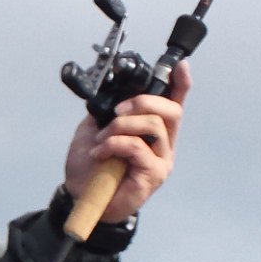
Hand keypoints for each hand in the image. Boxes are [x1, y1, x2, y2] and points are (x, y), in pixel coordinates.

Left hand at [61, 60, 188, 221]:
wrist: (79, 195)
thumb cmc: (90, 167)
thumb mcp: (95, 130)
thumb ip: (108, 112)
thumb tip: (112, 93)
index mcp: (152, 132)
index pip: (174, 104)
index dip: (180, 84)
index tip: (181, 65)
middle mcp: (163, 144)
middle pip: (171, 110)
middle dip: (143, 102)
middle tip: (118, 111)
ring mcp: (161, 160)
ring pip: (154, 126)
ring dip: (122, 126)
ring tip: (102, 140)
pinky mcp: (154, 175)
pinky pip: (138, 147)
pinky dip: (115, 144)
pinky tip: (100, 153)